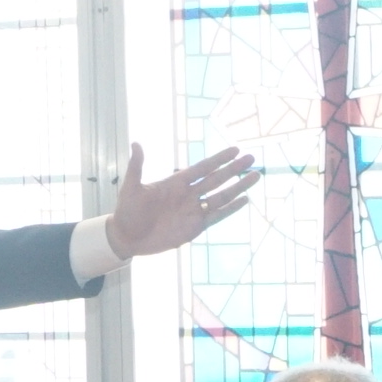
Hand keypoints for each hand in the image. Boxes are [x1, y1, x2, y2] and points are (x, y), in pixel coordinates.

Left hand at [103, 144, 264, 259]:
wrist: (127, 237)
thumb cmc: (127, 211)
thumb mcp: (131, 188)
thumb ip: (137, 167)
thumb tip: (136, 143)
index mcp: (176, 183)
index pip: (202, 167)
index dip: (218, 159)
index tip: (235, 149)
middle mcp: (188, 194)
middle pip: (216, 179)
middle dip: (234, 169)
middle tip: (251, 158)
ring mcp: (193, 210)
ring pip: (221, 196)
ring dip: (238, 187)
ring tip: (255, 176)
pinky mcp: (195, 227)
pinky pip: (217, 216)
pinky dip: (231, 208)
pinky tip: (244, 200)